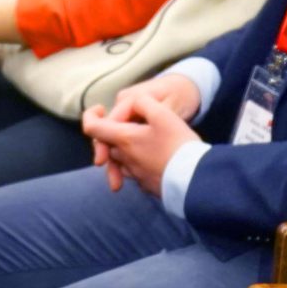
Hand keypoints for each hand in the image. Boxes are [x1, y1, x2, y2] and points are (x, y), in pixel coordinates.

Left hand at [83, 88, 199, 197]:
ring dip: (126, 145)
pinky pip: (134, 169)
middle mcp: (123, 159)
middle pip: (107, 142)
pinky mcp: (146, 184)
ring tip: (147, 137)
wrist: (195, 179)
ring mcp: (134, 175)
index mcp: (123, 140)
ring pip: (121, 157)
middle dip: (114, 129)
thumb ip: (142, 103)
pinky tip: (156, 156)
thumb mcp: (163, 114)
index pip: (91, 128)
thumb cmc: (178, 145)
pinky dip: (138, 159)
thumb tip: (133, 103)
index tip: (101, 108)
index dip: (90, 115)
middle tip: (134, 120)